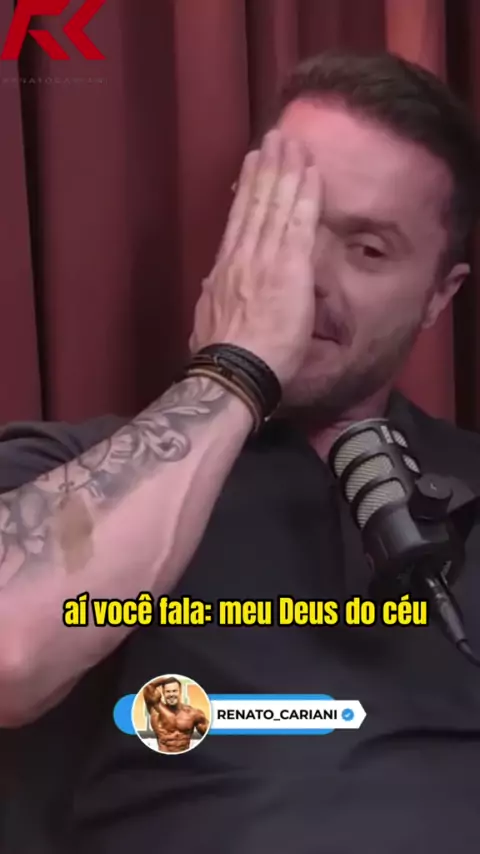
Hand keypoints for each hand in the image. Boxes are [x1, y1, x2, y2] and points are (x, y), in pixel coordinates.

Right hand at [189, 130, 321, 386]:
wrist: (232, 371)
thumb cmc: (222, 356)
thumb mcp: (207, 319)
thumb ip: (213, 296)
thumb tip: (211, 282)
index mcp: (225, 270)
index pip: (238, 221)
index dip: (246, 190)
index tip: (252, 166)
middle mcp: (242, 256)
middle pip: (255, 203)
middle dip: (267, 168)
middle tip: (275, 138)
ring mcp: (265, 258)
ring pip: (276, 204)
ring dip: (286, 170)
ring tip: (292, 142)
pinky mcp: (289, 267)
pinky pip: (299, 222)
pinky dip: (305, 195)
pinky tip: (312, 172)